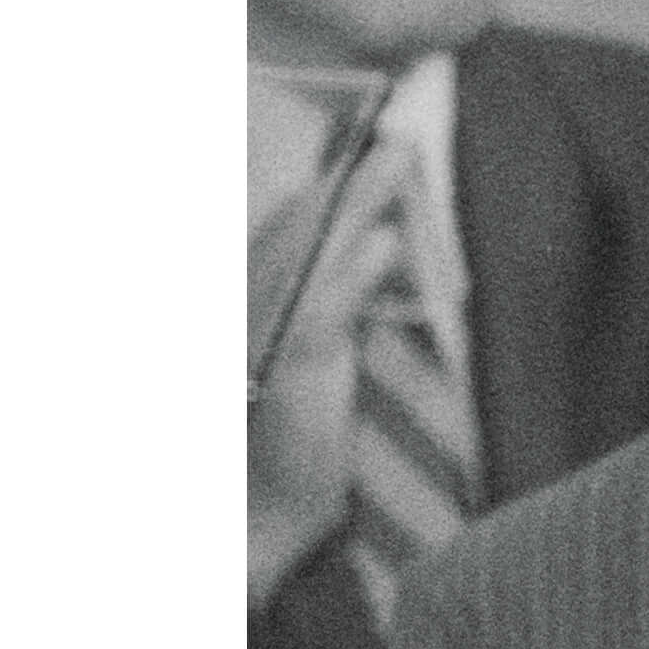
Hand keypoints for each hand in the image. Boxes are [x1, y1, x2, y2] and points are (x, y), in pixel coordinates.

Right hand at [250, 178, 393, 607]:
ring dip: (358, 199)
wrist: (251, 518)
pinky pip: (325, 307)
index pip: (295, 230)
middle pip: (303, 221)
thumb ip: (342, 310)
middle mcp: (253, 303)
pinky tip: (381, 239)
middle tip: (393, 130)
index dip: (332, 185)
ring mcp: (267, 329)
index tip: (370, 142)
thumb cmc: (288, 459)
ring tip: (397, 156)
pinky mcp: (292, 365)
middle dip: (348, 174)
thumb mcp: (320, 375)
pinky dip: (354, 272)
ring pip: (314, 247)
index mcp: (257, 304)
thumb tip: (379, 248)